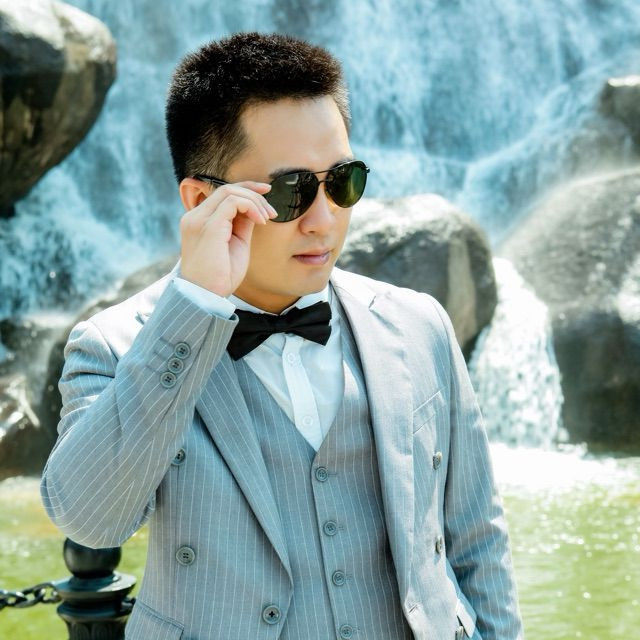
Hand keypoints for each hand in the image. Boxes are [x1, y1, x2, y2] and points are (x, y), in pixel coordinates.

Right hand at [179, 181, 277, 296]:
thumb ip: (241, 224)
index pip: (222, 194)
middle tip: (272, 211)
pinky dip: (251, 207)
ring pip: (229, 191)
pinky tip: (261, 221)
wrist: (206, 297)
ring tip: (267, 218)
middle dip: (254, 193)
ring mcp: (199, 220)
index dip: (246, 189)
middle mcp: (195, 217)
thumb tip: (255, 209)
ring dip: (255, 201)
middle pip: (226, 189)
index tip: (266, 195)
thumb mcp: (236, 244)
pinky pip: (232, 202)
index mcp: (199, 221)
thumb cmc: (220, 277)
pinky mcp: (209, 227)